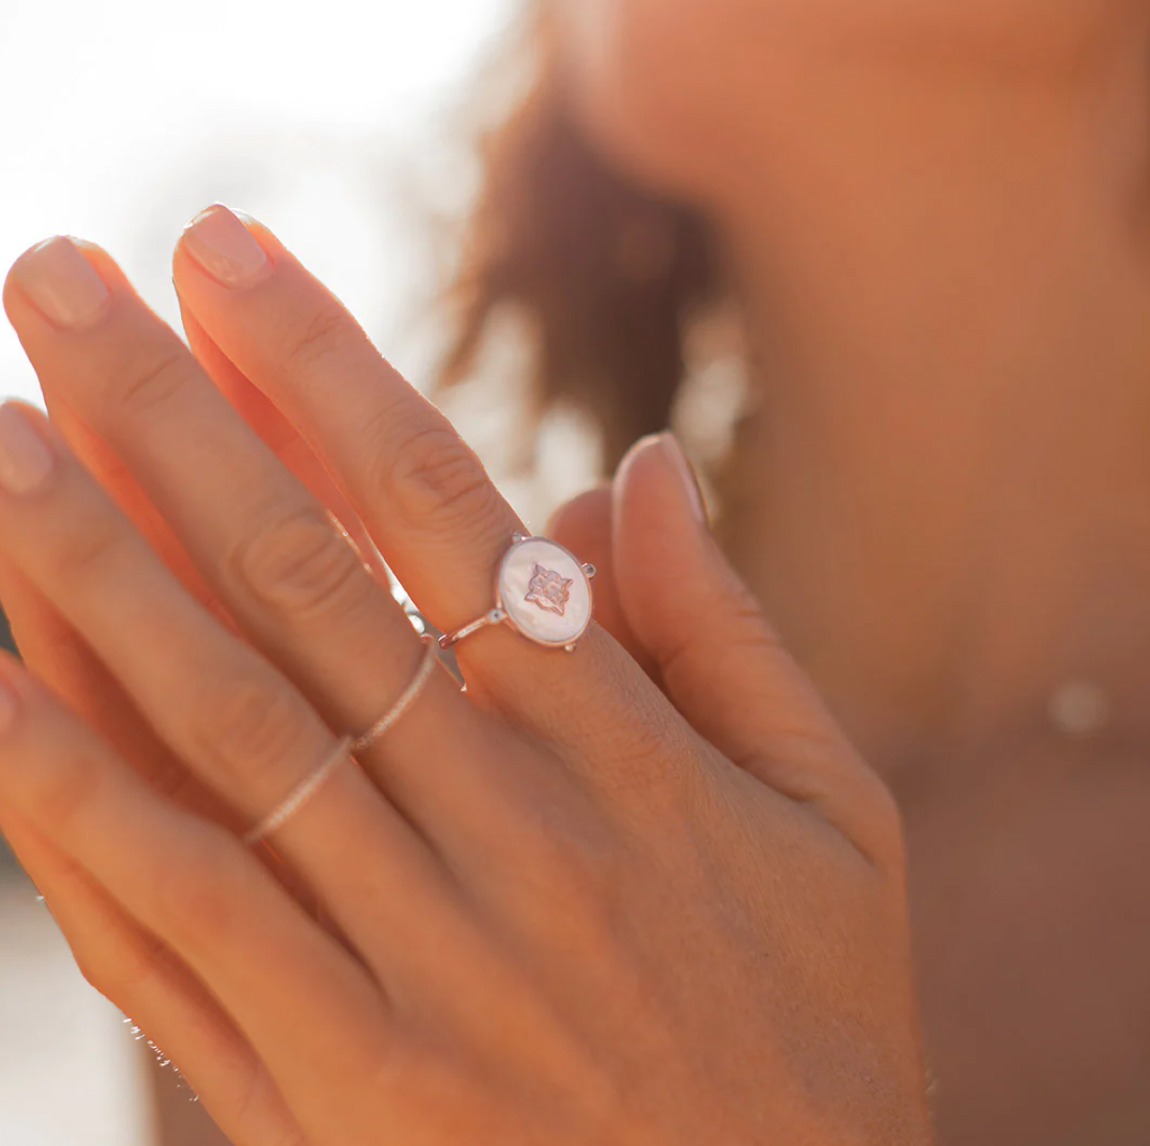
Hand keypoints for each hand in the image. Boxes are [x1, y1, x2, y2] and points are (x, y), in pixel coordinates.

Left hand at [0, 209, 931, 1144]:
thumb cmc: (815, 1026)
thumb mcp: (834, 816)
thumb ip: (724, 637)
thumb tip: (638, 469)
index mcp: (625, 753)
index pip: (443, 509)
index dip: (327, 367)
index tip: (226, 254)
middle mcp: (502, 833)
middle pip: (300, 582)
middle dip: (165, 414)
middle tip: (54, 280)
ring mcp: (405, 963)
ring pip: (214, 727)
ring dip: (83, 568)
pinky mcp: (329, 1087)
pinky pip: (173, 918)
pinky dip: (64, 794)